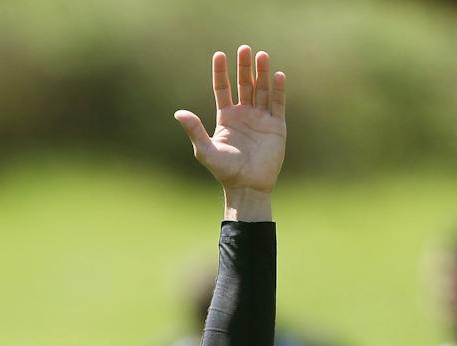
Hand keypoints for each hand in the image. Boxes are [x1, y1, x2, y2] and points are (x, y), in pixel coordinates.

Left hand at [175, 46, 286, 219]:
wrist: (247, 186)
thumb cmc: (225, 171)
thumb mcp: (205, 150)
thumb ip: (194, 130)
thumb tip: (178, 113)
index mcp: (226, 117)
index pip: (223, 89)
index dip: (221, 72)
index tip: (219, 55)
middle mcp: (244, 114)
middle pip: (244, 84)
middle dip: (244, 67)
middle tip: (244, 48)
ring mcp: (261, 118)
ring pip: (262, 90)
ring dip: (262, 73)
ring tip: (261, 55)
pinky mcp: (276, 126)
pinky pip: (278, 104)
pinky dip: (278, 90)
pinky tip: (278, 75)